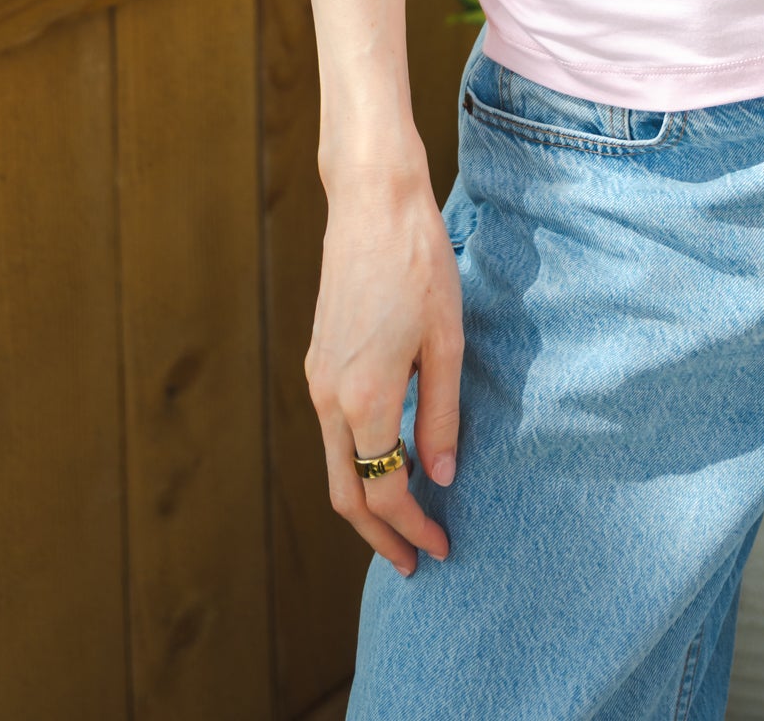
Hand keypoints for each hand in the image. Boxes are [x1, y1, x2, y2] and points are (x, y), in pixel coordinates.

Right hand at [306, 151, 464, 573]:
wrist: (372, 201)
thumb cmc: (419, 263)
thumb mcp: (446, 342)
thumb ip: (441, 416)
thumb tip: (441, 478)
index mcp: (364, 397)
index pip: (384, 491)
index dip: (413, 527)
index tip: (441, 548)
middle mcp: (329, 397)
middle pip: (345, 494)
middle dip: (379, 535)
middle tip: (414, 563)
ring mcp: (317, 379)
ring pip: (335, 464)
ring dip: (366, 501)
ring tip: (406, 522)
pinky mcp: (318, 361)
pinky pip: (334, 433)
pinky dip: (357, 463)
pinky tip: (389, 464)